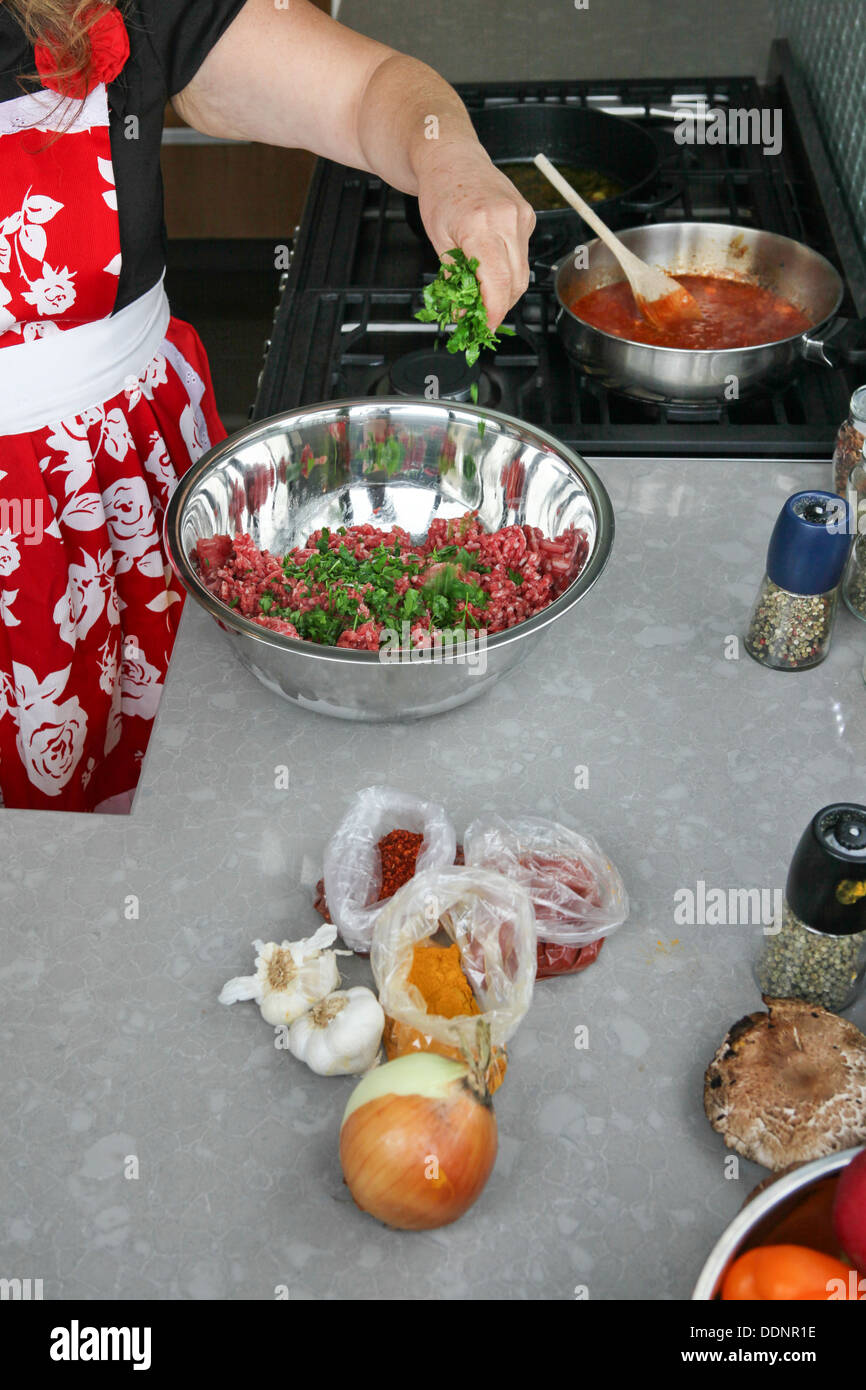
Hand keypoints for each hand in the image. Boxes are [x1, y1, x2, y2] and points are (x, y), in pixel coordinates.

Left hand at [416, 144, 534, 330]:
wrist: (450, 156)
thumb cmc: (440, 192)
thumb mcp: (439, 239)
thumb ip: (455, 276)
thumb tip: (463, 310)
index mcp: (479, 225)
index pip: (497, 282)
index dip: (493, 312)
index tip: (484, 327)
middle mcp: (506, 219)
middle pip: (515, 282)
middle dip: (499, 306)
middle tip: (482, 318)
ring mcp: (521, 216)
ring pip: (522, 271)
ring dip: (506, 290)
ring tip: (485, 296)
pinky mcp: (528, 215)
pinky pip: (522, 253)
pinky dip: (509, 267)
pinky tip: (492, 266)